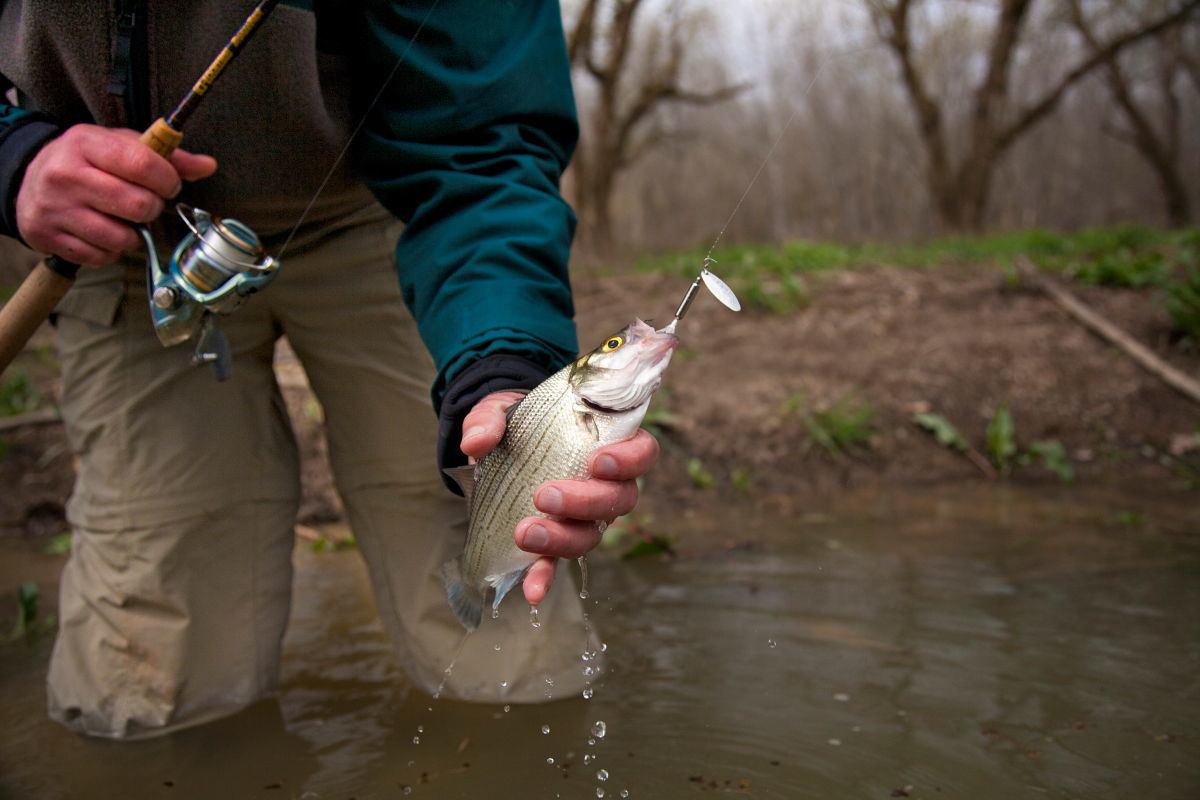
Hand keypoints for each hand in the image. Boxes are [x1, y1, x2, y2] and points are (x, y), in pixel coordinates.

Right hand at [15, 124, 216, 265]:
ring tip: (125, 218)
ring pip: (122, 237)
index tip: (168, 184)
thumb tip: (208, 165)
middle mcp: (66, 175)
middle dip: (153, 207)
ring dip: (135, 233)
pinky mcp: (49, 237)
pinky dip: (113, 249)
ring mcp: (56, 209)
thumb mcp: (119, 146)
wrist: (28, 180)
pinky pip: (102, 256)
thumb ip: (166, 156)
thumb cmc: (85, 162)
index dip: (168, 180)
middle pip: (138, 205)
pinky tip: (106, 232)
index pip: (143, 164)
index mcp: (85, 143)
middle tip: (146, 202)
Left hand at [460, 390, 659, 605]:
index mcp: (607, 443)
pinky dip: (545, 577)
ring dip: (562, 538)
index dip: (629, 460)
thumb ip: (490, 417)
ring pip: (591, 536)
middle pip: (619, 501)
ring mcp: (583, 517)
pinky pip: (557, 563)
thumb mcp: (501, 408)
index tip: (598, 461)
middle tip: (545, 495)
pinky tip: (532, 592)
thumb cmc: (518, 421)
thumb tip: (475, 442)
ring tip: (525, 532)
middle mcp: (606, 485)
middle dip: (586, 502)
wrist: (498, 447)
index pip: (642, 452)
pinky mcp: (555, 540)